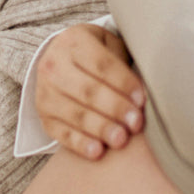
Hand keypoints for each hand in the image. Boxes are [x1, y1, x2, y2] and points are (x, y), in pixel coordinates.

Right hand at [34, 24, 145, 160]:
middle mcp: (53, 65)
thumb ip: (123, 60)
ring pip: (75, 113)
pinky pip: (61, 132)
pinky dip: (79, 143)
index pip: (101, 64)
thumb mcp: (108, 45)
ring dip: (100, 128)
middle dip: (115, 108)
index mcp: (73, 42)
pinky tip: (97, 152)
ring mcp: (45, 93)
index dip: (123, 83)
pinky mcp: (43, 116)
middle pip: (88, 90)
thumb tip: (149, 85)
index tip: (142, 99)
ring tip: (121, 140)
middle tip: (136, 123)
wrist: (60, 61)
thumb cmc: (95, 55)